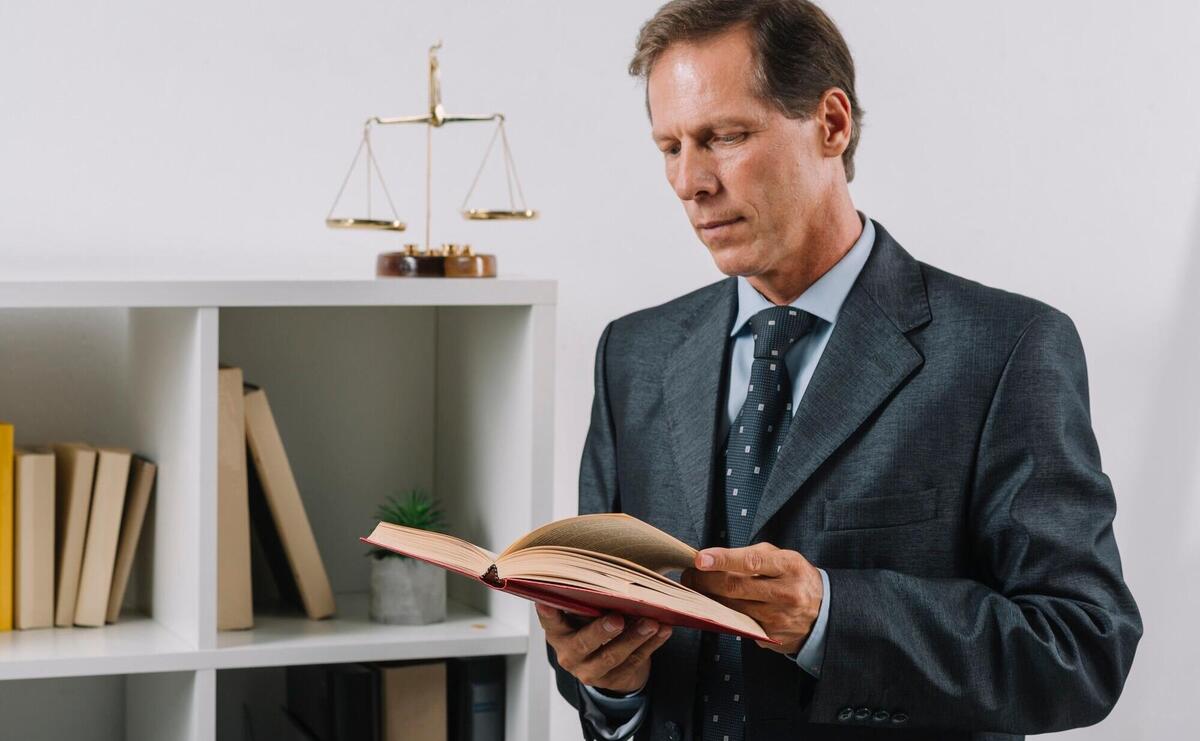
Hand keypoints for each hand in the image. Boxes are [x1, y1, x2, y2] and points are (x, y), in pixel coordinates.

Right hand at [536, 605, 672, 693]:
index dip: (548, 613)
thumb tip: (608, 579)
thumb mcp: (585, 615)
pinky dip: (651, 645)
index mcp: (558, 633)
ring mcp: (590, 671)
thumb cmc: (594, 625)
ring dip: (634, 637)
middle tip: (618, 619)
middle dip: (601, 631)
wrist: (608, 663)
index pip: (550, 622)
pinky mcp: (613, 680)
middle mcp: (569, 655)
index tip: (546, 602)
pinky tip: (663, 631)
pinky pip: (634, 662)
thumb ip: (588, 602)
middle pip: (583, 644)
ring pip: (613, 656)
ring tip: (652, 622)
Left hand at [681, 542, 822, 654]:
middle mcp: (786, 593)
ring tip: (696, 588)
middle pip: (734, 587)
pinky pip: (738, 623)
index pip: (751, 562)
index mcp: (789, 566)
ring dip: (708, 598)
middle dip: (704, 581)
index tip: (700, 559)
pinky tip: (715, 606)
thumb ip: (751, 556)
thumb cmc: (795, 577)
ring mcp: (778, 619)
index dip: (723, 560)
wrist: (823, 612)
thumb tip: (712, 559)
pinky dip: (722, 614)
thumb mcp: (782, 558)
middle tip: (688, 575)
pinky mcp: (770, 637)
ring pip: (731, 607)